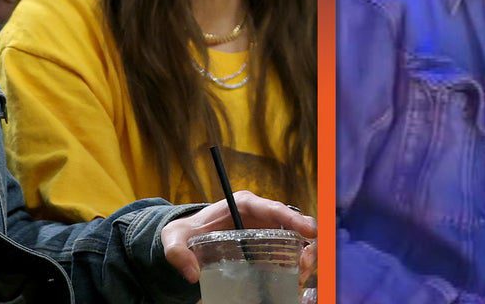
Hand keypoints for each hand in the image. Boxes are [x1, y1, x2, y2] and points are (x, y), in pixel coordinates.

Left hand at [160, 191, 316, 283]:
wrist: (188, 238)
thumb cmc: (185, 233)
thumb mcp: (175, 239)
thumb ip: (177, 252)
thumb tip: (193, 274)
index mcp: (244, 204)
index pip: (274, 208)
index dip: (294, 219)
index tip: (310, 231)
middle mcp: (260, 214)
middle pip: (292, 223)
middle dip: (305, 242)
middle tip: (305, 265)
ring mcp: (266, 229)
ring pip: (296, 238)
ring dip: (305, 255)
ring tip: (302, 275)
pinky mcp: (267, 244)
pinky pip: (289, 251)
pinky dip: (296, 264)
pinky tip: (295, 279)